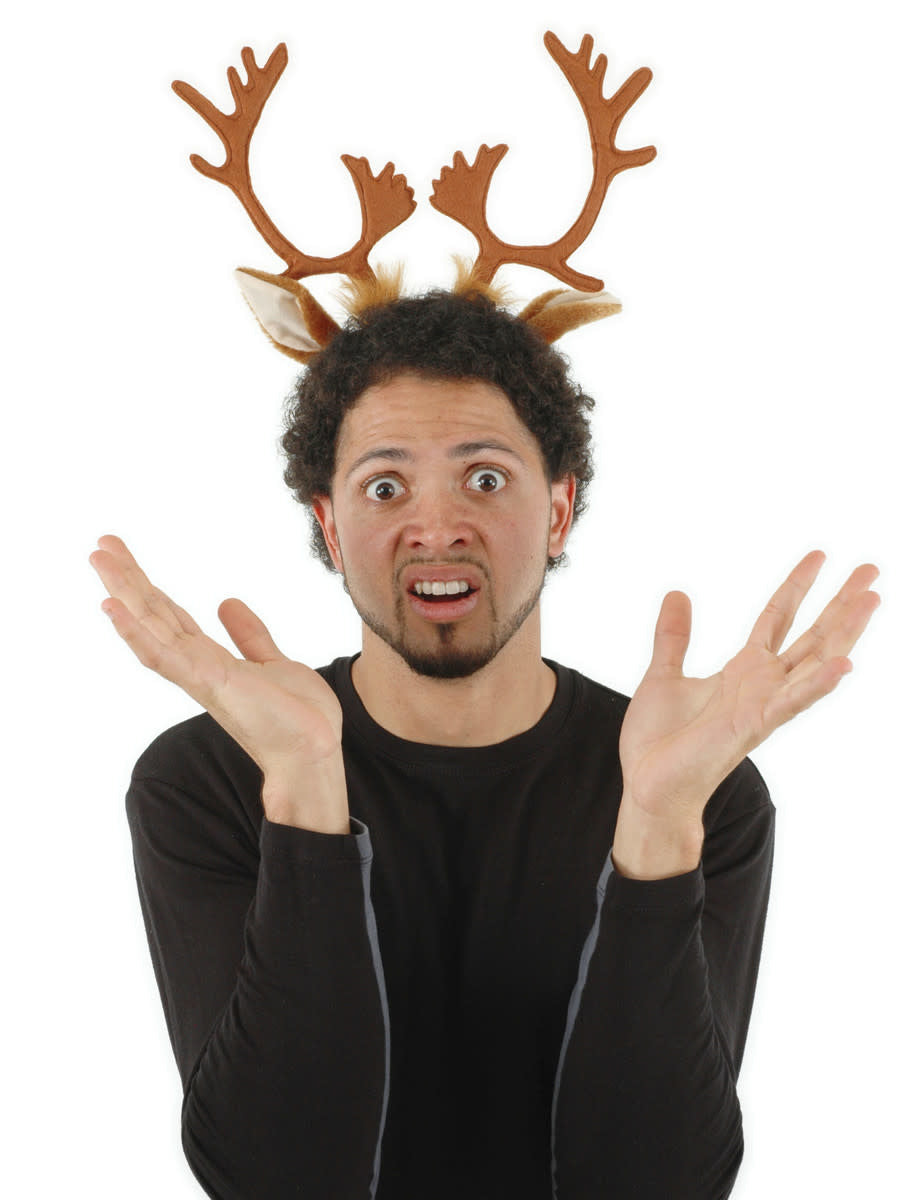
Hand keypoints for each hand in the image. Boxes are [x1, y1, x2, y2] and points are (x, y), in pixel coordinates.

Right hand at [89, 534, 343, 778]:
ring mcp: (198, 675)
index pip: (171, 615)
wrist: (313, 754)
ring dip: (123, 594)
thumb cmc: (295, 718)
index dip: (148, 586)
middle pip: (154, 615)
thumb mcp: (274, 662)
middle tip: (100, 546)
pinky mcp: (210, 684)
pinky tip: (115, 609)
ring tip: (98, 561)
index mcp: (209, 660)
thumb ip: (249, 636)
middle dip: (127, 580)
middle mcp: (196, 667)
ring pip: (151, 628)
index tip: (124, 556)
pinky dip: (137, 632)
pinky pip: (165, 656)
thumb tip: (226, 602)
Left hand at [618, 550, 880, 824]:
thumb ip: (673, 636)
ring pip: (814, 662)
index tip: (821, 555)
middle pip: (812, 634)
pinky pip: (791, 703)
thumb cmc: (658, 741)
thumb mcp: (662, 674)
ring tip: (871, 600)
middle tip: (872, 569)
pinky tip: (843, 664)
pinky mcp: (752, 727)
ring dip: (844, 633)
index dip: (798, 585)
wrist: (646, 786)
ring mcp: (762, 705)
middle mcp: (761, 685)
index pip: (778, 617)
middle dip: (841, 602)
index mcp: (743, 671)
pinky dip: (817, 684)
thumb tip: (677, 593)